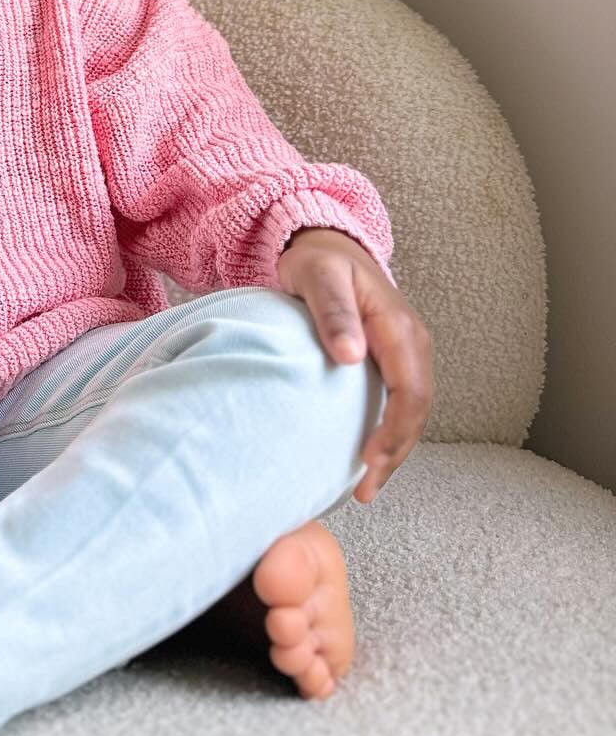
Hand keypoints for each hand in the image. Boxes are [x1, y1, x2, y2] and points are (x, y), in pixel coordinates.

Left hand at [275, 228, 433, 504]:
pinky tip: (366, 456)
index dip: (394, 430)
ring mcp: (406, 353)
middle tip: (365, 490)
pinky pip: (399, 404)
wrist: (326, 245)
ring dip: (394, 451)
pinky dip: (388, 434)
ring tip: (367, 486)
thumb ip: (332, 312)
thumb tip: (351, 355)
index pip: (410, 390)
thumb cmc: (318, 261)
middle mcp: (411, 343)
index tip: (369, 460)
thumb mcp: (318, 277)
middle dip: (396, 454)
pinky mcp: (393, 361)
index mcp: (398, 327)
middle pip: (416, 410)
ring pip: (411, 412)